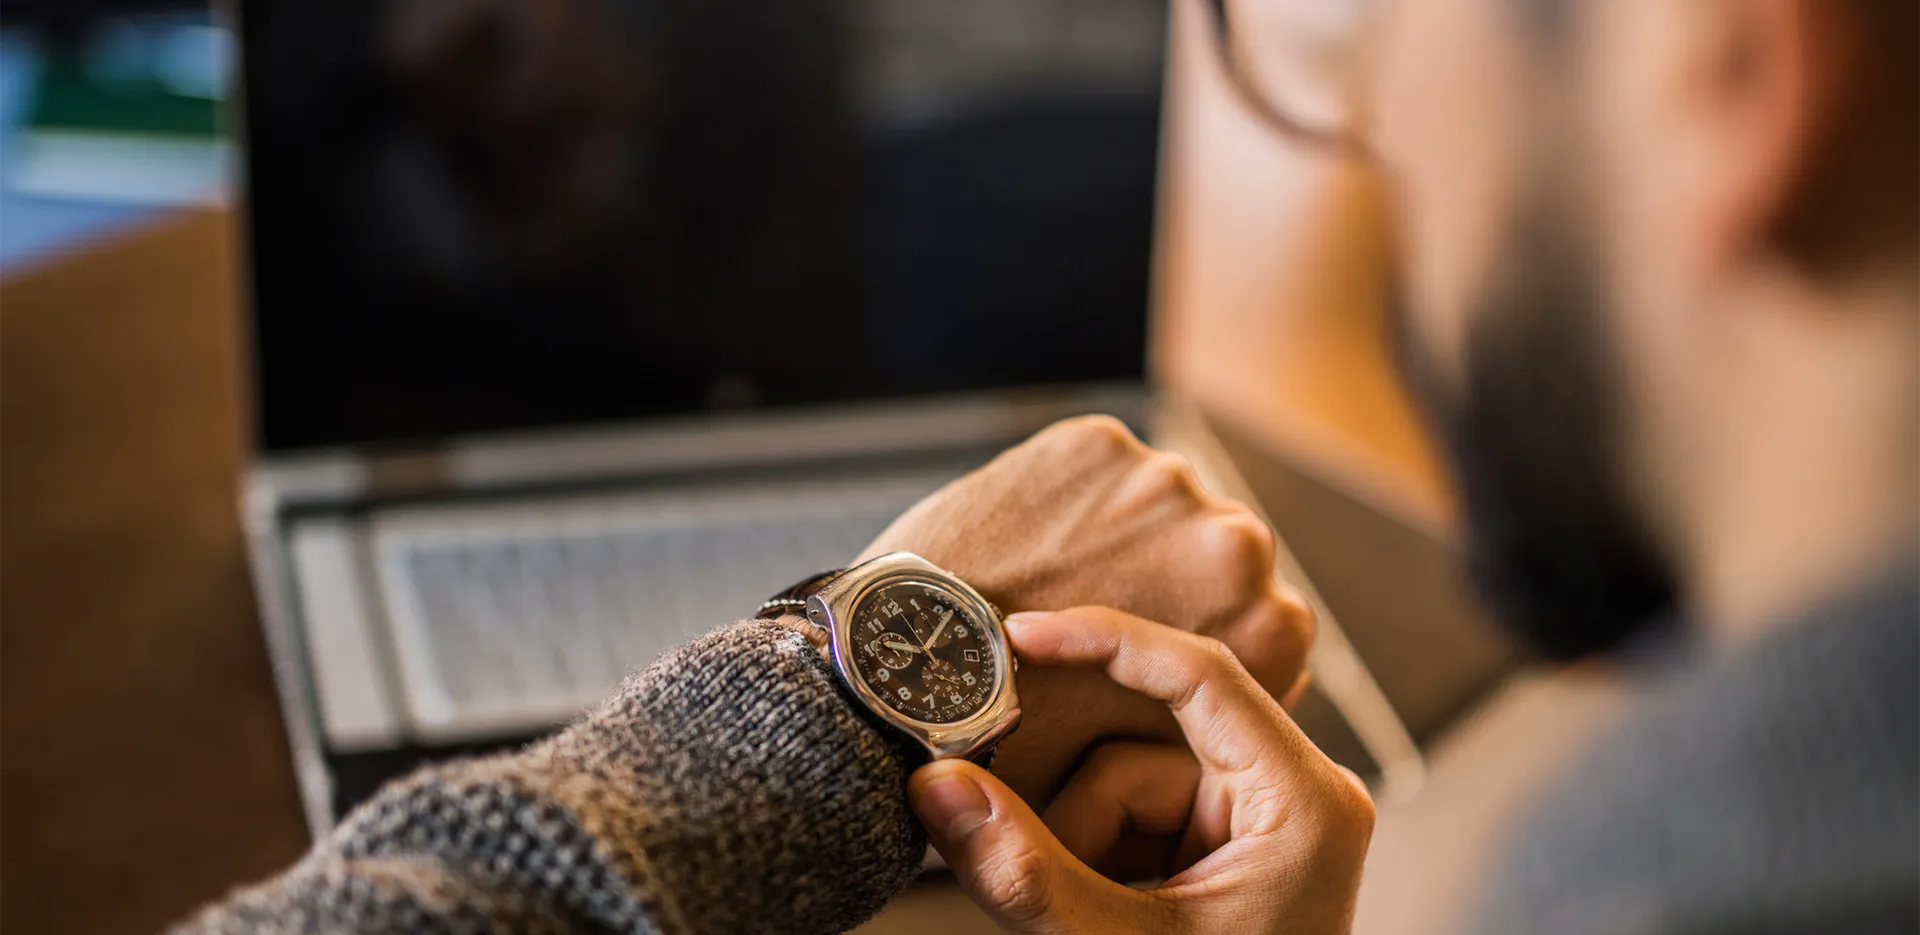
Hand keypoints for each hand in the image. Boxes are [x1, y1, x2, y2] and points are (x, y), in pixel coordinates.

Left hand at [858, 416, 1313, 803]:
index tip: (1145, 668)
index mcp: (1271, 631)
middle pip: (1210, 564)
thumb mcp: (1144, 771)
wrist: (905, 673)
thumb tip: (1210, 735)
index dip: (1195, 649)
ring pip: (1153, 512)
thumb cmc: (1022, 750)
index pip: (1253, 631)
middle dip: (1164, 587)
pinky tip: (1026, 552)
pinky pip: (1092, 475)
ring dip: (1119, 539)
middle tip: (1092, 634)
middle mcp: (1236, 546)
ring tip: (1050, 592)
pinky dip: (1064, 503)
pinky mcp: (1094, 444)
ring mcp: (1165, 483)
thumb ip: (1200, 734)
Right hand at [908, 608, 1373, 934]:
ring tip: (1089, 924)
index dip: (1103, 643)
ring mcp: (1255, 823)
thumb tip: (934, 787)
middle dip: (1077, 811)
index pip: (1199, 675)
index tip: (1022, 636)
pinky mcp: (1219, 849)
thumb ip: (1025, 871)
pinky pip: (1128, 820)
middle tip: (1030, 857)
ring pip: (1121, 785)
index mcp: (1306, 803)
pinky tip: (1099, 917)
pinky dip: (1093, 860)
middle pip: (1144, 744)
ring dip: (1081, 850)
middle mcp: (1293, 796)